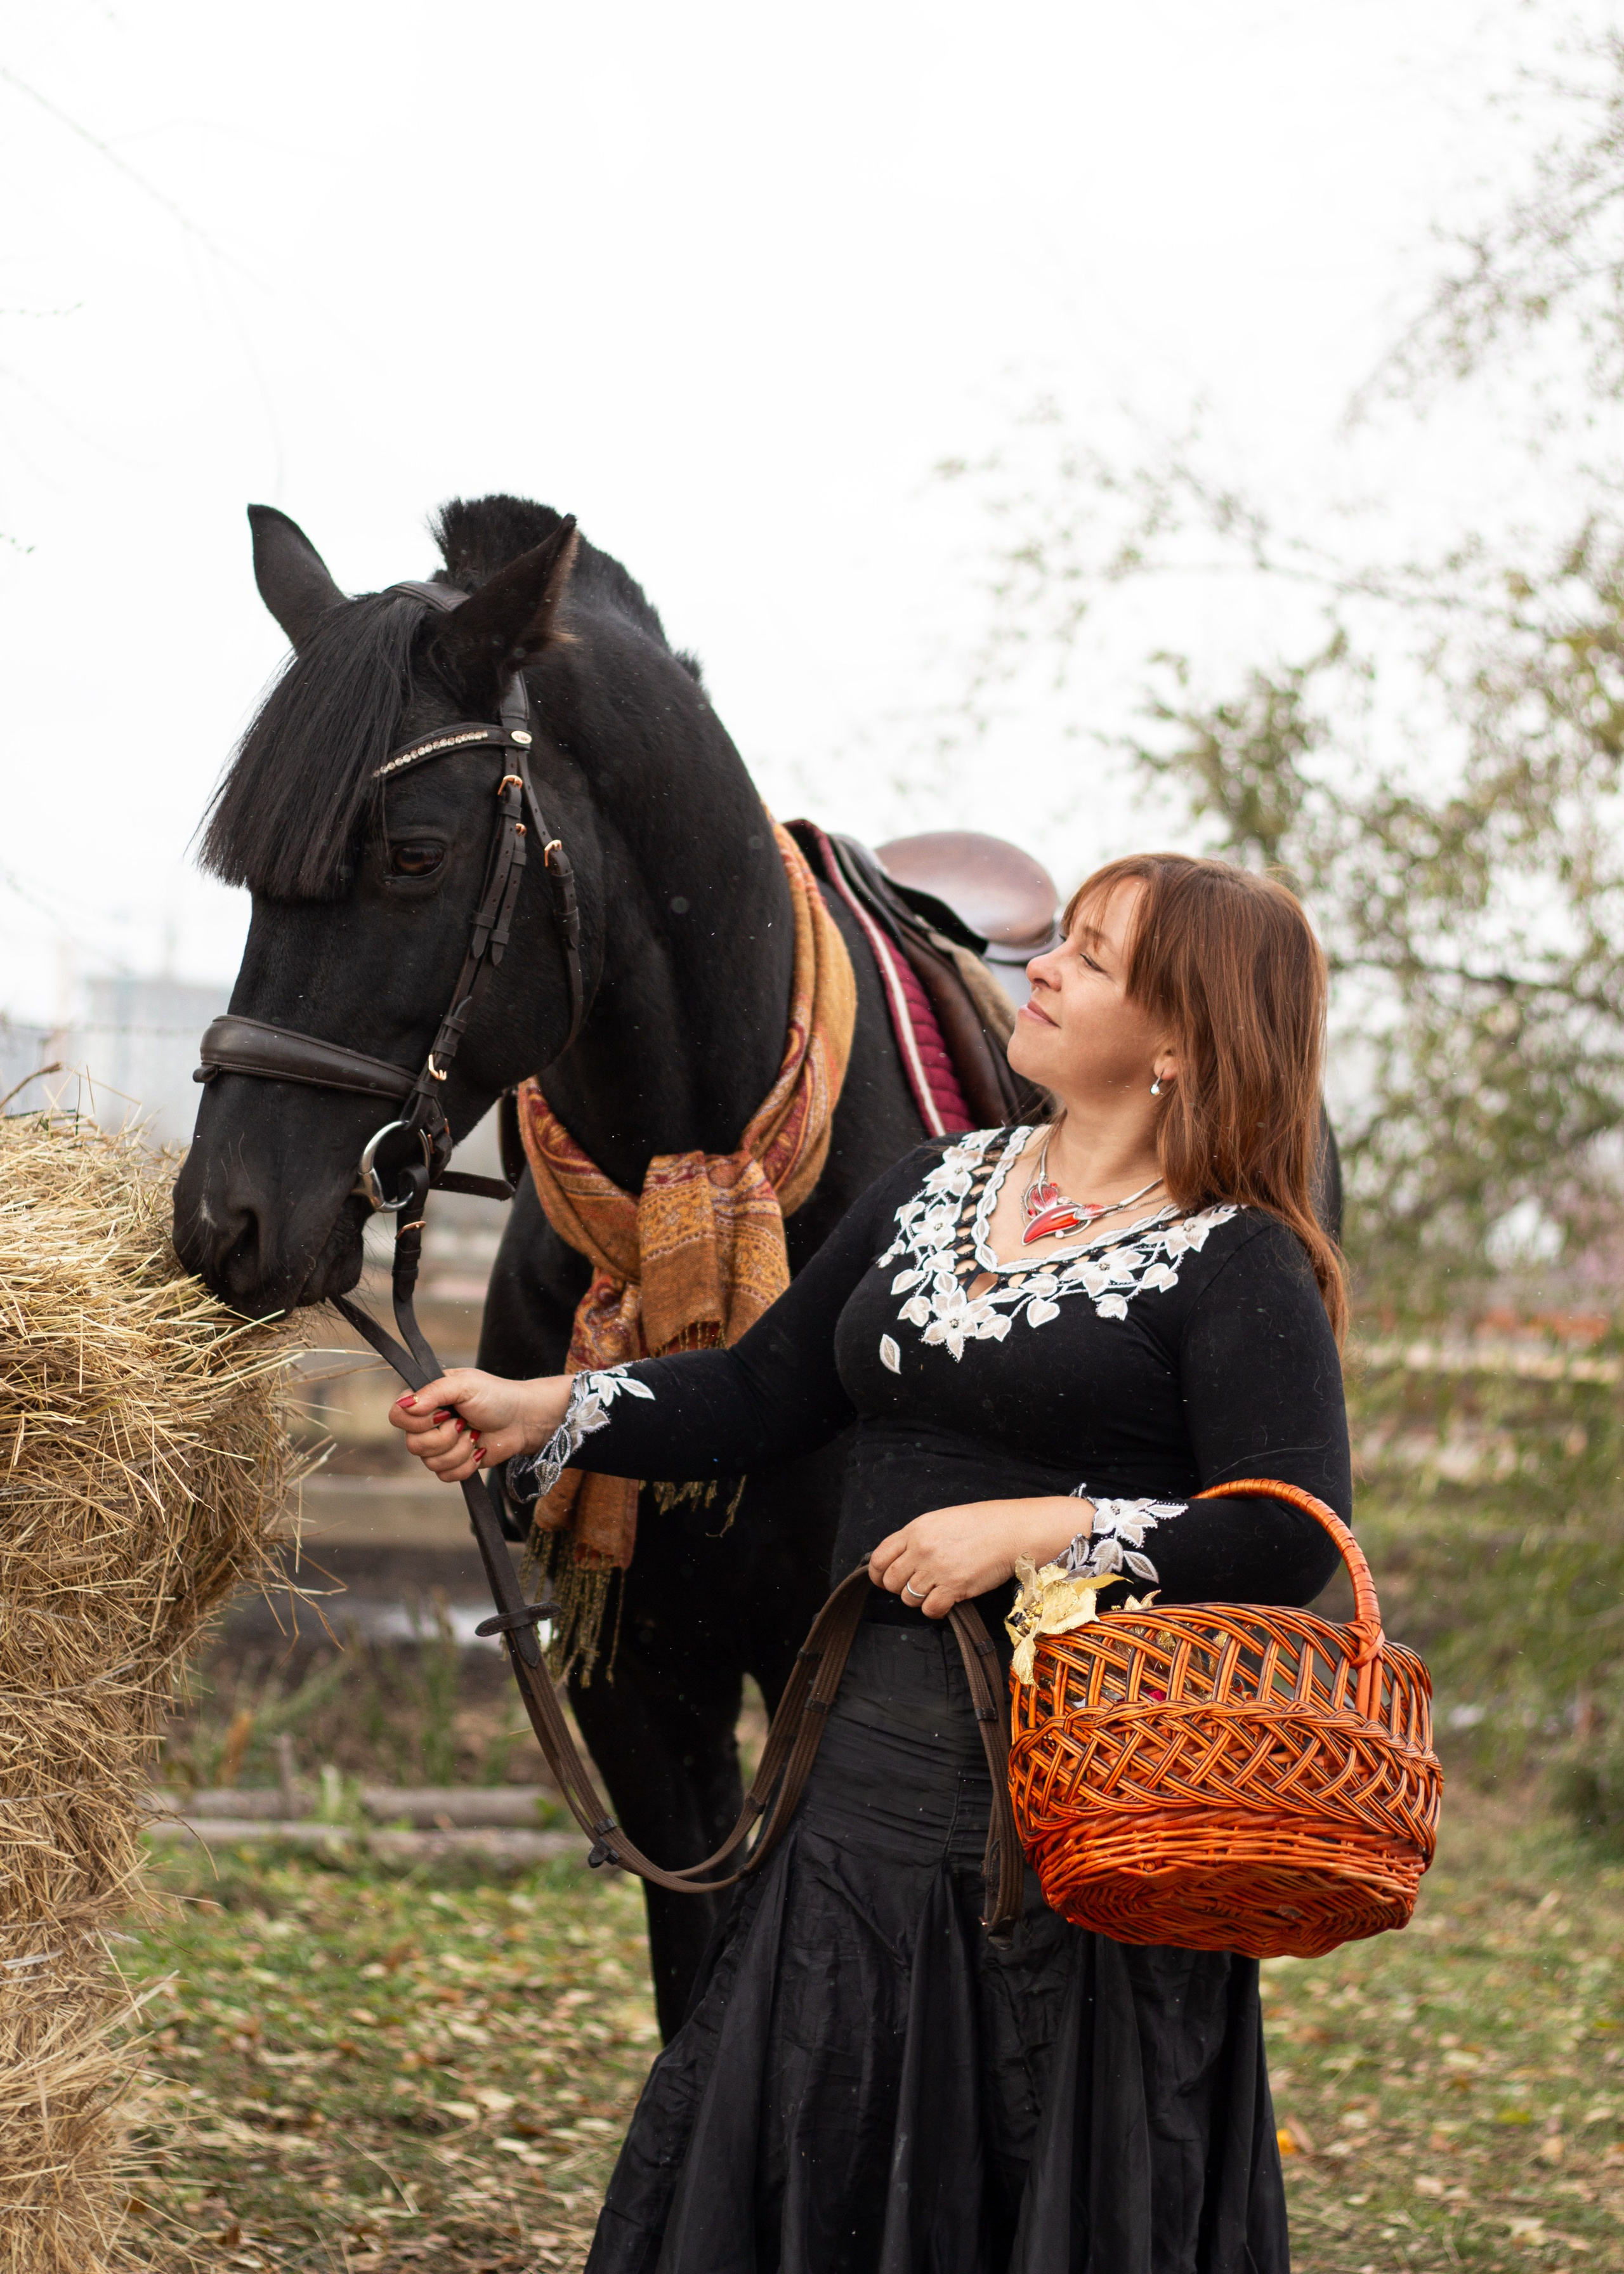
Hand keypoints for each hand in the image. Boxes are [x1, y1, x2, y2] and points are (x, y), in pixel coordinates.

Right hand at [387, 1369, 573, 1483]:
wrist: (523, 1421)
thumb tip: (405, 1405)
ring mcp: (439, 1445)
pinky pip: (445, 1476)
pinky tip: (478, 1451)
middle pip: (413, 1445)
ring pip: (429, 1463)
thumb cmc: (497, 1396)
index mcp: (426, 1399)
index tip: (444, 1413)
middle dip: (445, 1437)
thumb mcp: (466, 1384)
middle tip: (464, 1423)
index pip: (397, 1416)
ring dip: (459, 1450)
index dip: (417, 1421)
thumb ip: (434, 1391)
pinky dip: (465, 1465)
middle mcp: (427, 1423)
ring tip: (475, 1434)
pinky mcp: (453, 1463)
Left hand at [868, 1496, 1093, 1618]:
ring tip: (938, 1590)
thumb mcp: (944, 1520)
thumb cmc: (985, 1523)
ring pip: (908, 1598)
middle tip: (917, 1586)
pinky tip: (948, 1601)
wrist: (1014, 1532)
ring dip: (920, 1599)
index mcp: (916, 1529)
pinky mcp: (953, 1588)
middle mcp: (921, 1549)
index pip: (879, 1556)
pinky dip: (936, 1610)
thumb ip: (920, 1537)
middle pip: (890, 1581)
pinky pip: (930, 1610)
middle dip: (900, 1588)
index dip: (878, 1573)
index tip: (884, 1579)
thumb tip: (905, 1557)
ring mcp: (936, 1569)